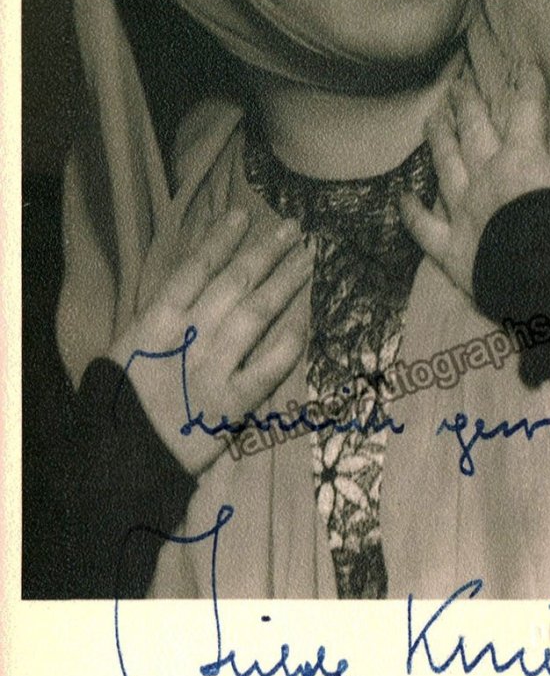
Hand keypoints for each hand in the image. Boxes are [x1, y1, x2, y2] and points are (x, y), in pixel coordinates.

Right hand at [108, 208, 313, 475]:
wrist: (117, 462)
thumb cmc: (121, 400)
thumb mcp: (129, 345)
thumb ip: (163, 313)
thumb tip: (194, 276)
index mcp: (156, 320)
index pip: (194, 267)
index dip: (221, 238)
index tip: (244, 214)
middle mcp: (187, 337)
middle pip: (234, 282)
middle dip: (265, 251)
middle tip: (292, 228)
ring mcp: (211, 369)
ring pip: (255, 314)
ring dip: (283, 283)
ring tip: (306, 258)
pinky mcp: (230, 405)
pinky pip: (267, 369)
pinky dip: (287, 344)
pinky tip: (304, 320)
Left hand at [401, 62, 549, 295]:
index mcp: (523, 159)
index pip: (526, 111)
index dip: (527, 86)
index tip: (524, 65)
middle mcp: (486, 177)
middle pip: (473, 132)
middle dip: (467, 105)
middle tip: (458, 85)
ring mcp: (462, 211)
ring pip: (444, 166)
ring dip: (438, 140)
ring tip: (431, 117)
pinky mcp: (449, 248)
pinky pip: (424, 227)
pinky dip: (412, 213)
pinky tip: (402, 197)